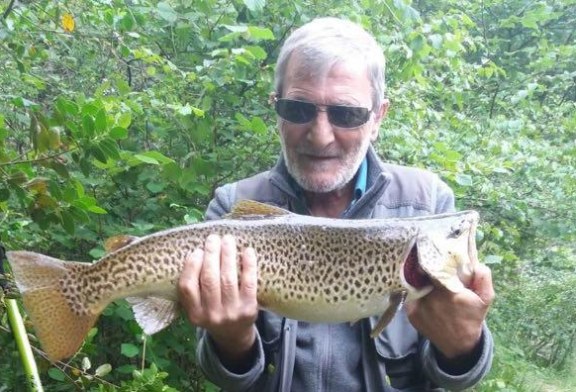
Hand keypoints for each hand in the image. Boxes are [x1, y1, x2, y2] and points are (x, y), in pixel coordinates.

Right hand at [178, 234, 258, 368]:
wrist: (234, 335)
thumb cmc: (213, 312)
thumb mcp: (198, 307)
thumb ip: (194, 287)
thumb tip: (197, 251)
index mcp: (194, 314)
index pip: (187, 287)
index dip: (191, 266)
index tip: (196, 250)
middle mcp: (211, 315)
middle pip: (209, 279)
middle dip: (211, 255)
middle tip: (213, 238)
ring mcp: (231, 313)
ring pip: (228, 279)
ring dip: (227, 255)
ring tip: (227, 240)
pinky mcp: (249, 309)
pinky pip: (249, 283)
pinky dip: (248, 265)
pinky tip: (247, 251)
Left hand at [405, 263, 494, 358]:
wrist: (458, 344)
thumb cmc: (472, 317)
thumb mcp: (485, 298)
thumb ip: (483, 278)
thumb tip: (475, 263)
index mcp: (450, 293)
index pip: (435, 268)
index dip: (433, 260)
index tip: (434, 254)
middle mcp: (431, 299)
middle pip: (423, 274)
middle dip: (425, 268)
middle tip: (427, 260)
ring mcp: (419, 307)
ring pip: (415, 284)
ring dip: (419, 279)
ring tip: (423, 275)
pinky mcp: (411, 313)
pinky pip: (410, 295)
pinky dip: (415, 291)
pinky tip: (421, 290)